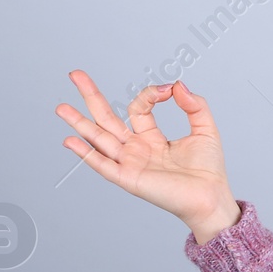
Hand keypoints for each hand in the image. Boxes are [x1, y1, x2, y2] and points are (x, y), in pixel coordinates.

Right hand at [55, 71, 239, 241]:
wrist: (211, 197)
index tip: (169, 89)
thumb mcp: (205, 129)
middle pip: (106, 119)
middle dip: (91, 96)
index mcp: (151, 138)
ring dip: (79, 123)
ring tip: (61, 107)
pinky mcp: (128, 178)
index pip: (138, 109)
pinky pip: (102, 165)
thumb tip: (177, 84)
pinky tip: (70, 140)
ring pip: (98, 139)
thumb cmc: (209, 169)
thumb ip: (194, 105)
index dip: (150, 94)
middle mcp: (135, 149)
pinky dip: (85, 153)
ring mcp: (129, 163)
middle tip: (75, 74)